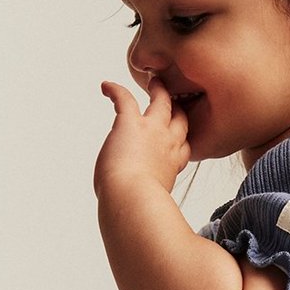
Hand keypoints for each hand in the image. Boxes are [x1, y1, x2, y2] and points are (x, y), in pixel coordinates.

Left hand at [94, 77, 190, 199]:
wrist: (133, 200)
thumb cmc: (139, 207)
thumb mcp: (153, 203)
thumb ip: (149, 197)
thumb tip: (136, 205)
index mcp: (173, 165)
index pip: (183, 147)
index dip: (181, 140)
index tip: (177, 138)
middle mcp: (168, 144)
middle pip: (180, 120)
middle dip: (178, 110)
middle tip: (173, 101)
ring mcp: (152, 130)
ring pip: (161, 102)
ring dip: (158, 91)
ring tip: (154, 82)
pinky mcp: (131, 123)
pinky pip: (124, 98)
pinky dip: (115, 90)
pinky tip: (106, 86)